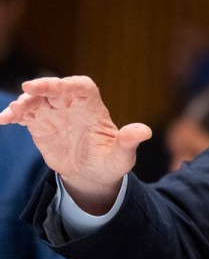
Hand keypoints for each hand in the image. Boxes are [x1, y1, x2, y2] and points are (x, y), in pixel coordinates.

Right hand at [0, 76, 151, 213]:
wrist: (90, 174)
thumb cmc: (109, 163)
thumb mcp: (121, 157)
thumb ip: (128, 143)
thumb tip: (144, 131)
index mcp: (93, 108)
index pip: (81, 87)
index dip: (67, 83)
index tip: (53, 87)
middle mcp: (73, 106)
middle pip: (56, 88)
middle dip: (42, 87)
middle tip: (26, 93)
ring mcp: (55, 113)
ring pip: (37, 99)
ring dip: (24, 102)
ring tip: (13, 113)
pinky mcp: (40, 124)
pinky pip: (24, 115)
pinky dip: (13, 115)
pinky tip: (3, 120)